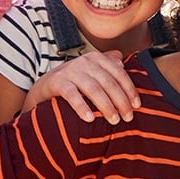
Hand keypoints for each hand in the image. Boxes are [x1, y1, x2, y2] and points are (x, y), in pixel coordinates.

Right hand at [23, 51, 138, 123]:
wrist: (43, 86)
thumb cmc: (74, 81)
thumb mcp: (92, 71)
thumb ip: (107, 64)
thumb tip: (123, 62)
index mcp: (97, 58)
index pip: (119, 74)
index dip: (130, 90)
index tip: (137, 105)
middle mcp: (85, 62)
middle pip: (109, 83)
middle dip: (121, 101)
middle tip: (128, 117)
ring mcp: (70, 71)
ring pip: (94, 89)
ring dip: (106, 106)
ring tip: (114, 120)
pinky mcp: (57, 82)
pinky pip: (72, 95)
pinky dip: (82, 107)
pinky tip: (90, 119)